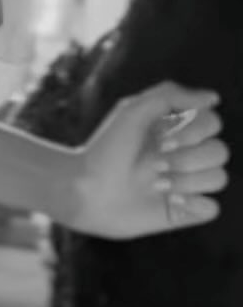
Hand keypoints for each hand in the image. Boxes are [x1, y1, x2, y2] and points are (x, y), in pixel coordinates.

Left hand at [73, 82, 226, 238]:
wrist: (86, 191)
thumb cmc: (106, 149)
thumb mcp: (132, 111)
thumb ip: (171, 95)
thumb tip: (213, 98)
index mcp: (175, 129)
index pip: (212, 123)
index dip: (194, 130)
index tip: (160, 137)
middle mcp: (184, 155)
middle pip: (220, 151)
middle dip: (187, 157)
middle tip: (155, 162)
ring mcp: (186, 183)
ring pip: (218, 178)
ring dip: (187, 179)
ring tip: (155, 183)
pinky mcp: (184, 211)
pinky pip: (212, 208)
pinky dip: (195, 203)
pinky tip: (171, 201)